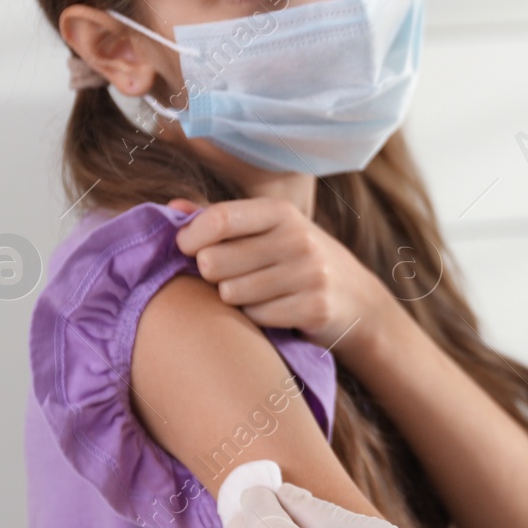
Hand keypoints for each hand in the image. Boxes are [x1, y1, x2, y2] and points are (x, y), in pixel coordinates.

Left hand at [171, 197, 388, 353]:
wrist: (356, 298)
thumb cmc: (297, 259)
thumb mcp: (267, 231)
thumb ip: (220, 220)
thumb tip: (170, 209)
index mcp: (281, 212)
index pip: (219, 218)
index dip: (191, 237)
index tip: (186, 248)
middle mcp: (298, 238)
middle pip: (214, 261)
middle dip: (211, 274)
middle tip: (227, 275)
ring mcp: (309, 274)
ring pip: (231, 294)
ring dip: (234, 299)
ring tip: (254, 293)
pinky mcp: (314, 308)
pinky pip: (256, 318)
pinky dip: (257, 318)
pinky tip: (273, 310)